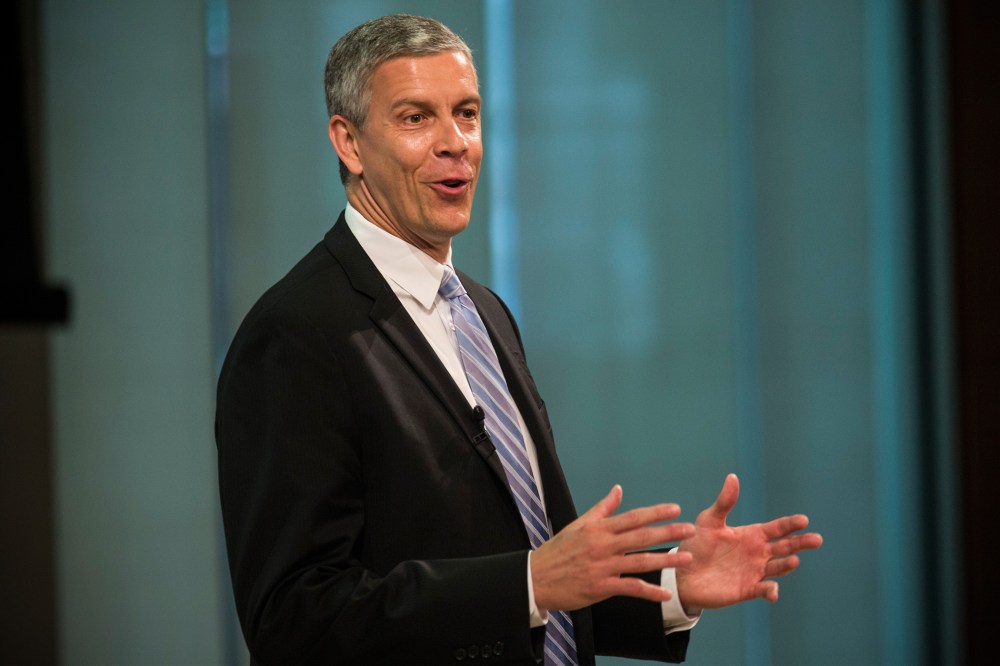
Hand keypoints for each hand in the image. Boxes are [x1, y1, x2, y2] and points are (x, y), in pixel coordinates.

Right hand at [531, 485, 694, 611]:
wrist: (536, 577)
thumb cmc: (559, 550)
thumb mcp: (579, 525)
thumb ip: (602, 508)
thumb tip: (618, 489)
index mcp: (598, 528)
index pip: (633, 517)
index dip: (656, 513)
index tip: (676, 509)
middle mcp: (603, 545)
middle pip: (641, 537)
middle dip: (668, 532)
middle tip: (690, 530)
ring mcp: (603, 566)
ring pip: (640, 561)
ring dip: (665, 560)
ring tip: (686, 559)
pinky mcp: (601, 587)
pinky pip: (630, 588)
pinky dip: (649, 591)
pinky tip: (666, 593)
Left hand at [676, 473, 822, 612]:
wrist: (684, 572)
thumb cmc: (697, 543)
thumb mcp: (709, 520)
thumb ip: (724, 502)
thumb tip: (733, 477)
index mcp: (752, 535)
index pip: (777, 528)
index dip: (791, 524)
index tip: (804, 520)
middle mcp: (758, 553)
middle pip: (785, 547)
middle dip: (801, 543)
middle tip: (817, 539)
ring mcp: (754, 572)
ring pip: (778, 568)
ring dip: (786, 565)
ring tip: (793, 560)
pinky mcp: (747, 589)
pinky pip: (762, 590)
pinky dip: (770, 591)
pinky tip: (772, 591)